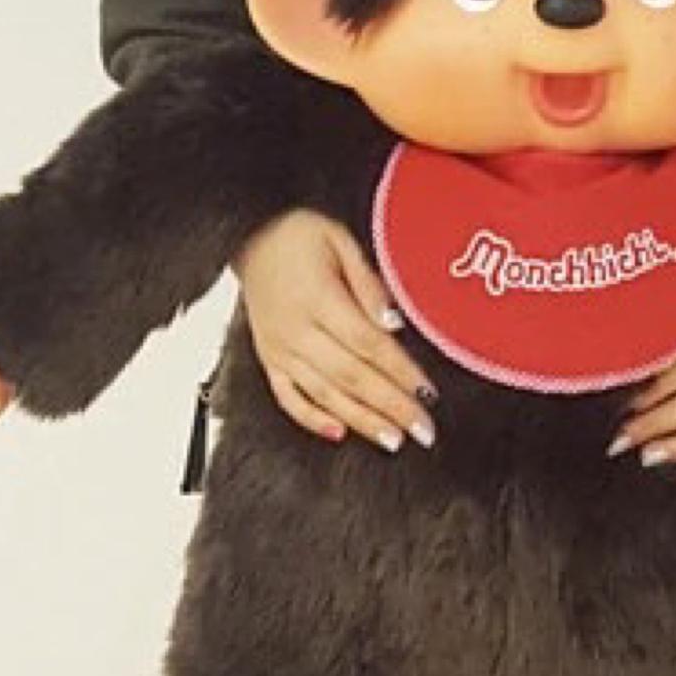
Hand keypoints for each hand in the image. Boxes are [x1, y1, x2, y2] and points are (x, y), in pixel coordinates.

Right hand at [235, 210, 435, 451]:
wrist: (247, 235)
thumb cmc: (298, 235)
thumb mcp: (339, 240)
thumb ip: (368, 283)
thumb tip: (394, 323)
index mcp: (318, 298)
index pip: (368, 343)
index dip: (400, 371)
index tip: (428, 393)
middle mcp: (296, 330)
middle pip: (351, 376)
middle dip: (391, 407)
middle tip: (423, 431)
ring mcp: (279, 349)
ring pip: (324, 394)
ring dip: (362, 421)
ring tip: (394, 440)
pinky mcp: (268, 359)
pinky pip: (288, 397)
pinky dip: (311, 419)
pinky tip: (338, 434)